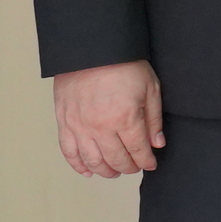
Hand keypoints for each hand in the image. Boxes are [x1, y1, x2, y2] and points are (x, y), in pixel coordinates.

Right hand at [54, 60, 163, 177]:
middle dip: (128, 167)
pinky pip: (68, 151)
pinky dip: (77, 165)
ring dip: (105, 171)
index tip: (150, 164)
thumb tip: (157, 144)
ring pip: (92, 161)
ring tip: (114, 172)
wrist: (92, 49)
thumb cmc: (124, 65)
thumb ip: (154, 119)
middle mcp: (101, 127)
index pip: (138, 151)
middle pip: (116, 159)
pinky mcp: (64, 122)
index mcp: (125, 118)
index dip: (145, 161)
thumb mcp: (150, 88)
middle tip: (134, 167)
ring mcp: (79, 126)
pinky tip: (87, 171)